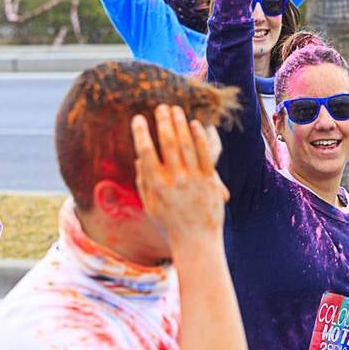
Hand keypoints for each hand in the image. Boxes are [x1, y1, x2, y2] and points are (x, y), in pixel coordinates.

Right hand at [131, 105, 226, 246]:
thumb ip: (143, 183)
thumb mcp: (150, 207)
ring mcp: (193, 179)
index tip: (138, 118)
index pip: (145, 152)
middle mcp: (174, 180)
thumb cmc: (171, 226)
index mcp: (156, 186)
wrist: (196, 242)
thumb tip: (139, 160)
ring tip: (176, 110)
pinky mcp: (210, 181)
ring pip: (186, 144)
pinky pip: (205, 154)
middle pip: (167, 143)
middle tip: (160, 107)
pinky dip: (200, 137)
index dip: (141, 133)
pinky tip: (196, 125)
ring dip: (180, 124)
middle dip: (163, 122)